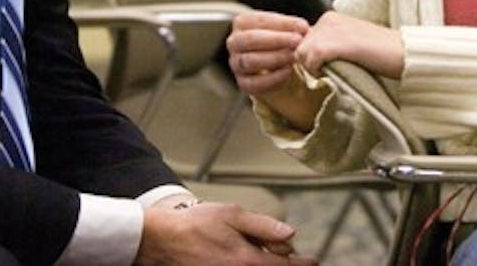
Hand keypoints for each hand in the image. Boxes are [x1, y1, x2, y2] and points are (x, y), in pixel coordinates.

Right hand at [136, 201, 317, 264]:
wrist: (163, 241)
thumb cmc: (196, 224)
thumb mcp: (232, 215)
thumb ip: (264, 226)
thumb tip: (290, 233)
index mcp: (248, 261)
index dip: (303, 263)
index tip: (313, 261)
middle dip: (283, 261)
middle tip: (284, 249)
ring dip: (266, 262)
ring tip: (259, 249)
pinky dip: (251, 265)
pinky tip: (244, 254)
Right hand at [228, 11, 326, 131]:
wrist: (280, 66)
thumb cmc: (283, 42)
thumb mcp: (287, 29)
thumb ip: (294, 27)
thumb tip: (304, 28)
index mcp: (242, 23)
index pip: (258, 20)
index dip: (282, 23)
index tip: (303, 26)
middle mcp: (234, 42)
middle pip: (249, 39)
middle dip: (276, 39)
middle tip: (297, 41)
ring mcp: (236, 63)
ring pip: (250, 60)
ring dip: (275, 58)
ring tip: (294, 56)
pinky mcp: (242, 83)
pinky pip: (254, 83)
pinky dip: (273, 77)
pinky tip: (288, 71)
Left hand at [296, 11, 403, 78]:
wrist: (404, 53)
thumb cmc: (380, 53)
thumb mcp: (350, 44)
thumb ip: (330, 46)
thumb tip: (308, 60)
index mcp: (331, 18)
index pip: (304, 39)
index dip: (308, 57)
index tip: (320, 68)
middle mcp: (328, 19)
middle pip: (300, 46)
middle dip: (308, 62)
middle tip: (325, 73)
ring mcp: (331, 30)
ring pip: (302, 53)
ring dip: (311, 67)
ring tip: (330, 73)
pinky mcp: (336, 43)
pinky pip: (311, 58)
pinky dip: (316, 70)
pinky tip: (330, 73)